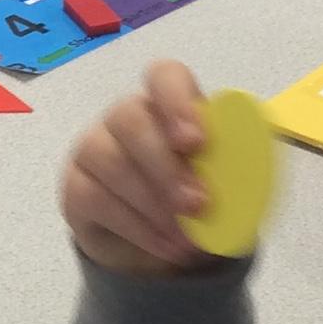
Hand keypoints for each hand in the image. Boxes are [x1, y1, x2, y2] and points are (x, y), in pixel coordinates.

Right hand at [61, 61, 220, 276]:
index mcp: (169, 106)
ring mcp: (94, 149)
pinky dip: (138, 228)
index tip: (197, 142)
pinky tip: (167, 246)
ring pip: (110, 161)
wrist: (165, 243)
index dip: (177, 101)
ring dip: (154, 204)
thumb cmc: (200, 200)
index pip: (164, 77)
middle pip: (130, 119)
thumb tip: (246, 183)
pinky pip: (97, 199)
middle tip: (197, 204)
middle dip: (164, 164)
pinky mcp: (76, 186)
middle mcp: (125, 117)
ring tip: (188, 239)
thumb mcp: (227, 186)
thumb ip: (234, 175)